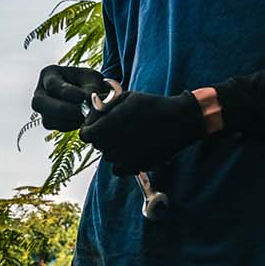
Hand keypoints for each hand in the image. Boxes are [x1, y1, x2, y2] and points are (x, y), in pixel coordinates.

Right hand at [32, 65, 109, 131]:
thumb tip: (87, 101)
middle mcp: (40, 92)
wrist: (89, 94)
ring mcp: (42, 108)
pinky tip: (80, 121)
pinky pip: (54, 127)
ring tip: (84, 116)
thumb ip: (91, 89)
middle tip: (81, 111)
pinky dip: (68, 126)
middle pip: (39, 103)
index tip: (83, 97)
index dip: (67, 92)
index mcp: (49, 74)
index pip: (52, 84)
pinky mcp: (48, 121)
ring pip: (46, 119)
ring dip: (67, 120)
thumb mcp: (92, 79)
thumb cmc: (89, 82)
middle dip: (61, 109)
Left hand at [80, 90, 205, 174]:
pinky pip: (118, 168)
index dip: (91, 128)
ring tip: (133, 134)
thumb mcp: (125, 97)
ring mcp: (121, 159)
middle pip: (98, 145)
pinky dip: (123, 160)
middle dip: (104, 136)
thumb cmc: (151, 106)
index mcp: (105, 129)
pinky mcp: (133, 168)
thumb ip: (105, 105)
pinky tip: (135, 148)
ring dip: (115, 147)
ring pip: (109, 156)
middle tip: (121, 126)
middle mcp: (110, 146)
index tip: (101, 123)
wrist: (179, 121)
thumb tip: (93, 108)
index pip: (85, 135)